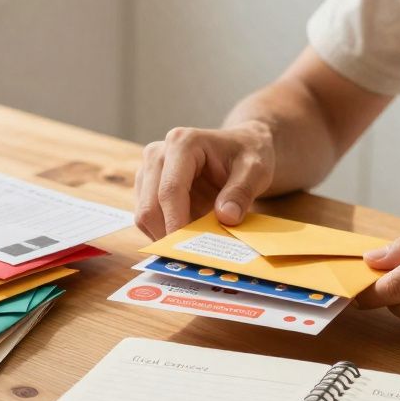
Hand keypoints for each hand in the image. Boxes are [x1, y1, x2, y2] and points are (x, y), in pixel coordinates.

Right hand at [134, 122, 275, 239]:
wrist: (241, 148)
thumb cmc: (247, 155)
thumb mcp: (256, 170)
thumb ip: (242, 192)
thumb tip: (226, 217)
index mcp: (182, 143)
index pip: (170, 189)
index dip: (176, 222)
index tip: (188, 248)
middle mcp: (158, 154)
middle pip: (150, 206)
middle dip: (168, 235)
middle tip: (192, 256)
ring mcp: (148, 170)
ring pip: (144, 215)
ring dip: (165, 235)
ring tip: (193, 245)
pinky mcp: (146, 187)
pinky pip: (147, 219)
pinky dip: (164, 232)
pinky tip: (187, 234)